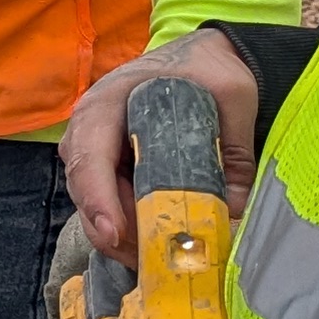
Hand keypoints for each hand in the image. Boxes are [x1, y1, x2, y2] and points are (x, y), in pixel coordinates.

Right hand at [57, 29, 260, 268]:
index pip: (89, 154)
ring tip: (155, 259)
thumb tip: (233, 207)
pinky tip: (154, 244)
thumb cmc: (207, 69)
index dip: (98, 196)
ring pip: (93, 201)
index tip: (115, 232)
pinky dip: (128, 227)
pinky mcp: (113, 168)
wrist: (202, 58)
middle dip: (110, 228)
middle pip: (84, 187)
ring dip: (119, 234)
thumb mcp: (231, 95)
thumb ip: (233, 147)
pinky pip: (110, 202)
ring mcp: (98, 150)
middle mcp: (90, 128)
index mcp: (108, 103)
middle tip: (146, 260)